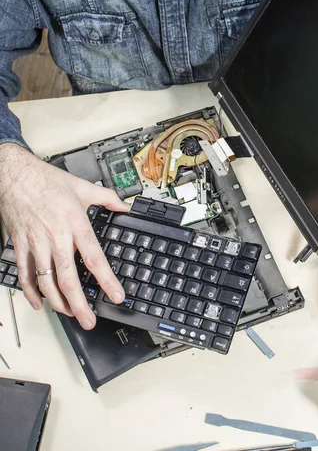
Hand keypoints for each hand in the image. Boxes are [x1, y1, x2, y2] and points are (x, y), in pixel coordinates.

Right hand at [0, 143, 129, 328]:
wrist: (15, 175)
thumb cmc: (46, 181)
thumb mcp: (82, 186)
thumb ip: (107, 198)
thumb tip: (125, 206)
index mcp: (75, 223)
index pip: (94, 259)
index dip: (106, 281)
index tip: (116, 296)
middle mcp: (56, 237)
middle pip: (68, 279)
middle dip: (80, 305)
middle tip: (89, 320)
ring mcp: (36, 244)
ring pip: (46, 282)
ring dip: (58, 303)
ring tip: (69, 314)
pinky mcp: (20, 246)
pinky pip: (24, 275)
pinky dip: (31, 292)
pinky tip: (39, 302)